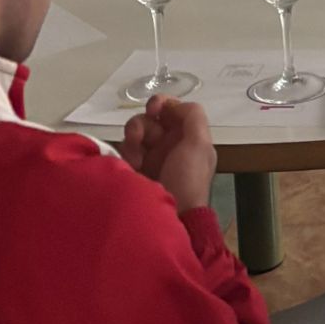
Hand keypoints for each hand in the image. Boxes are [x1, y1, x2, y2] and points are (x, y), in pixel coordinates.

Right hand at [121, 96, 216, 214]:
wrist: (172, 219)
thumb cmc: (188, 179)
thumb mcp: (200, 145)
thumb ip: (193, 116)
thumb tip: (173, 106)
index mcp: (187, 136)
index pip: (171, 109)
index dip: (161, 104)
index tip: (152, 110)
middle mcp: (169, 145)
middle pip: (149, 120)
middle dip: (141, 125)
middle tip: (137, 138)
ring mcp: (151, 159)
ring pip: (134, 135)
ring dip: (132, 141)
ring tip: (135, 160)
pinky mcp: (134, 172)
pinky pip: (124, 153)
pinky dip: (126, 156)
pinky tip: (131, 168)